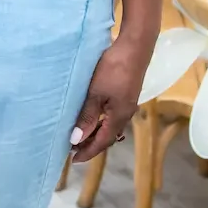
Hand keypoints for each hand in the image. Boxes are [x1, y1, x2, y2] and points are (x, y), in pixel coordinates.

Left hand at [69, 37, 150, 162]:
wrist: (134, 47)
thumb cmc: (113, 69)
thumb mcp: (96, 94)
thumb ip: (87, 117)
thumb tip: (77, 140)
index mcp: (119, 117)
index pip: (102, 142)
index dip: (88, 152)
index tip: (74, 160)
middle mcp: (125, 114)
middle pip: (108, 136)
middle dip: (91, 145)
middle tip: (73, 149)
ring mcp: (127, 104)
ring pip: (110, 126)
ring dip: (96, 134)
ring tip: (81, 136)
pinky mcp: (126, 95)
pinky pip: (113, 117)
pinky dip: (102, 123)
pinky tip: (94, 119)